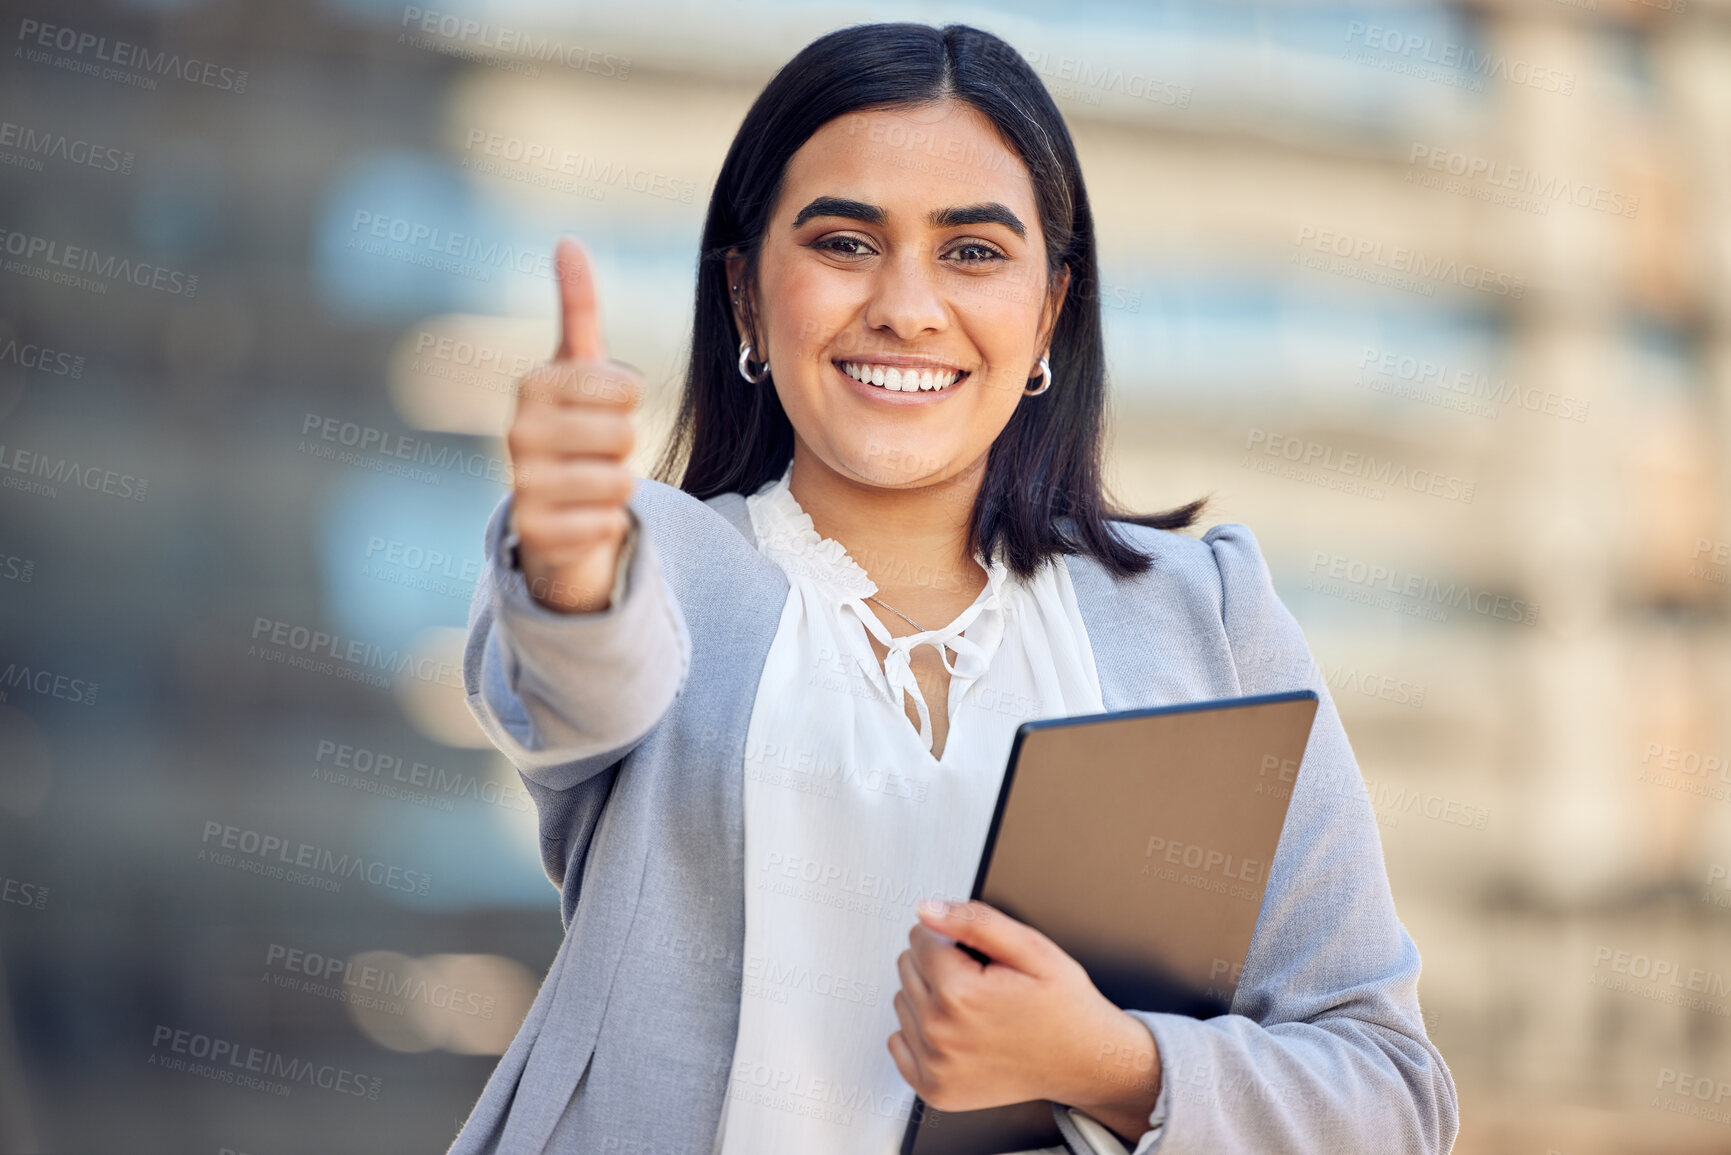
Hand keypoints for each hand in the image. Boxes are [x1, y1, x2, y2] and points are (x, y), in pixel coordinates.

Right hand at [506, 237, 643, 611]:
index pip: (622, 388)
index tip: (602, 407)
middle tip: (597, 452)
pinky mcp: (534, 534)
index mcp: (534, 385)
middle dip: (624, 448)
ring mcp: (522, 485)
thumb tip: (568, 241)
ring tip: (589, 483)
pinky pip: (607, 525)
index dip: (626, 402)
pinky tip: (582, 519)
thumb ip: (579, 308)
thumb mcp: (579, 368)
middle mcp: (518, 432)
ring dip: (618, 487)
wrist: (550, 508)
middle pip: (624, 435)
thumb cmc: (575, 427)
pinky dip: (607, 526)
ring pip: (620, 483)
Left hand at [888, 898, 1162, 1142]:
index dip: (953, 940)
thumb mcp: (1031, 948)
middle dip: (939, 965)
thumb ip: (974, 921)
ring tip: (976, 1009)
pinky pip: (898, 1042)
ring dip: (931, 998)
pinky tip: (958, 1033)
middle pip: (907, 967)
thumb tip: (927, 910)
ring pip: (903, 1001)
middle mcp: (940, 1034)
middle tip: (983, 983)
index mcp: (960, 995)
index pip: (920, 938)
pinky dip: (922, 1033)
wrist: (1086, 1061)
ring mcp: (935, 1067)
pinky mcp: (934, 1089)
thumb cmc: (1063, 1007)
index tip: (982, 959)